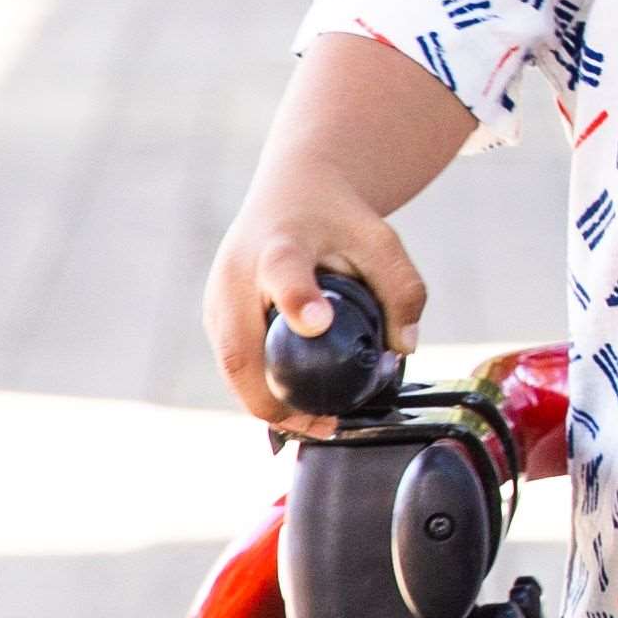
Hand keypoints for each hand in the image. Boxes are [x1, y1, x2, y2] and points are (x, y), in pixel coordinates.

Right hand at [207, 181, 427, 429]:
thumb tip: (402, 349)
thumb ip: (402, 289)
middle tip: (323, 424)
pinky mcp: (216, 319)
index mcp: (282, 244)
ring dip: (268, 405)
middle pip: (240, 348)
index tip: (317, 322)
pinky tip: (297, 412)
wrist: (291, 192)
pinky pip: (234, 366)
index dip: (298, 299)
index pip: (284, 273)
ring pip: (232, 368)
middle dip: (275, 398)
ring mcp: (218, 300)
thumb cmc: (338, 218)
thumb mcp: (380, 239)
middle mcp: (237, 274)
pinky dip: (262, 393)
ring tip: (317, 426)